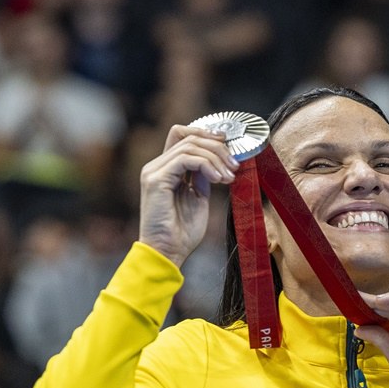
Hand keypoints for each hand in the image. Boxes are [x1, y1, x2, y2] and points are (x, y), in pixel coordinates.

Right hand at [138, 125, 238, 265]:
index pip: (182, 136)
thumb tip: (216, 162)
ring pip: (189, 145)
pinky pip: (184, 159)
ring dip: (215, 158)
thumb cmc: (182, 233)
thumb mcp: (199, 198)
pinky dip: (206, 165)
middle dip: (217, 147)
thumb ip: (202, 177)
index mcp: (166, 170)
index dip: (206, 134)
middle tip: (234, 165)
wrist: (168, 253)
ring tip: (229, 176)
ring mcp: (154, 171)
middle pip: (188, 137)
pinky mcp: (155, 180)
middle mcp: (156, 167)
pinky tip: (217, 179)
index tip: (228, 145)